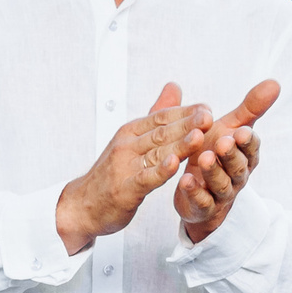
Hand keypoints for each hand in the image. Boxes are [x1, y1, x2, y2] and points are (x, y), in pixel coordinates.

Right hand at [56, 83, 208, 254]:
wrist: (83, 205)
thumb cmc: (113, 173)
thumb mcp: (133, 139)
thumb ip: (157, 115)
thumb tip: (174, 87)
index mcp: (131, 132)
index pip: (161, 117)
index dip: (185, 112)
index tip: (207, 109)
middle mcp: (127, 145)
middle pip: (162, 132)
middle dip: (187, 124)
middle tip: (208, 117)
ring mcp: (125, 166)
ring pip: (157, 153)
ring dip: (180, 144)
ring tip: (199, 135)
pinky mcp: (125, 189)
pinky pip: (146, 178)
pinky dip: (160, 171)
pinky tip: (174, 164)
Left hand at [175, 80, 279, 244]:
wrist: (199, 190)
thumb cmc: (216, 152)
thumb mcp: (231, 128)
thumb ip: (250, 108)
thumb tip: (275, 82)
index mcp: (245, 155)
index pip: (251, 148)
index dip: (248, 141)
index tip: (242, 131)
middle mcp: (237, 175)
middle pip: (239, 167)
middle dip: (232, 155)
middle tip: (224, 142)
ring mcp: (220, 193)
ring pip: (221, 184)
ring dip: (213, 172)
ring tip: (203, 158)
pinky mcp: (203, 207)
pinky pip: (202, 201)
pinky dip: (194, 192)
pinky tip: (184, 180)